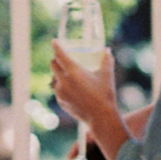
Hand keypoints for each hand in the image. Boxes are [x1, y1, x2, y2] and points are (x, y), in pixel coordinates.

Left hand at [50, 43, 125, 159]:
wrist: (101, 118)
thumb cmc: (105, 95)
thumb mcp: (107, 75)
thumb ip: (107, 60)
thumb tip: (107, 50)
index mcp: (73, 72)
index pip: (60, 54)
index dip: (56, 46)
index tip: (54, 41)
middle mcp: (64, 81)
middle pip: (53, 65)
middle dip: (56, 59)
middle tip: (62, 58)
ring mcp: (61, 93)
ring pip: (54, 78)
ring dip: (58, 74)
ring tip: (67, 74)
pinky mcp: (61, 102)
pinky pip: (58, 90)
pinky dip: (61, 86)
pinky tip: (70, 88)